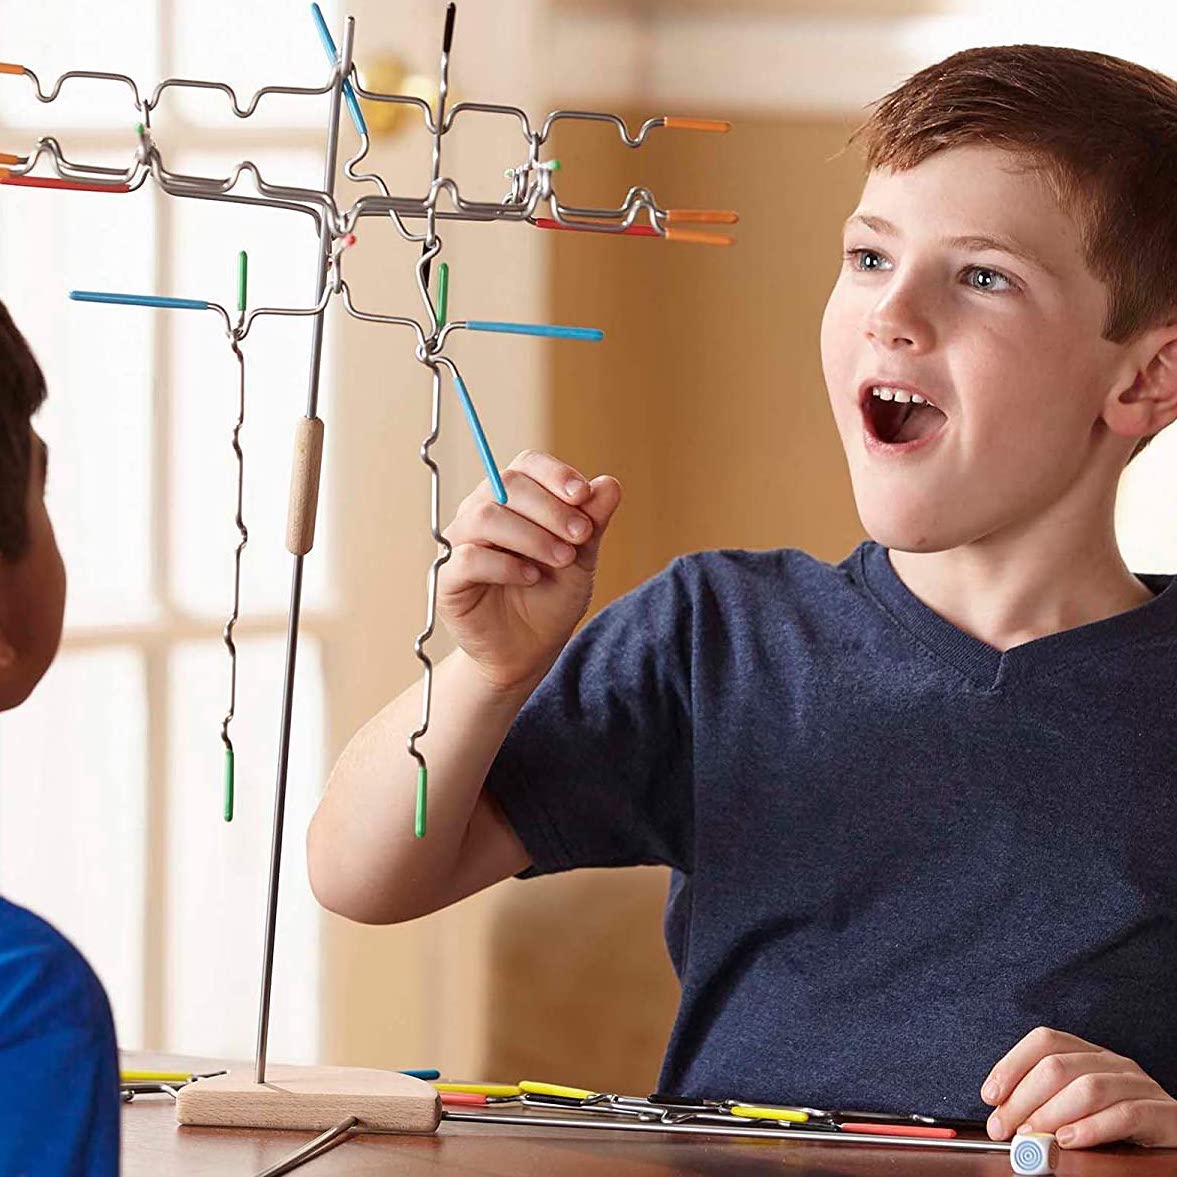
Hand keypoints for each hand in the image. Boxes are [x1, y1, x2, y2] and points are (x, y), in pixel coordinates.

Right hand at [437, 449, 621, 692]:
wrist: (528, 651)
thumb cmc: (550, 600)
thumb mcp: (581, 559)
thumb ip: (592, 522)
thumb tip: (609, 484)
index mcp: (513, 501)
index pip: (525, 465)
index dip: (554, 473)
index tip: (583, 495)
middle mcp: (481, 513)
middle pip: (506, 484)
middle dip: (551, 508)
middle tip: (581, 536)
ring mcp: (461, 543)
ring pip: (486, 516)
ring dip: (532, 535)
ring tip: (563, 559)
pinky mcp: (448, 578)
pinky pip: (469, 557)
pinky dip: (506, 565)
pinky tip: (531, 578)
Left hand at [981, 1025, 1176, 1147]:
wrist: (1172, 1139)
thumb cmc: (1118, 1125)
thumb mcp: (1077, 1106)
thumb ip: (1044, 1105)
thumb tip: (1001, 1115)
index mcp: (1088, 1054)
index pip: (1044, 1042)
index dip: (1012, 1065)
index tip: (990, 1095)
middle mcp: (1112, 1063)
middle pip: (1058, 1067)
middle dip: (1023, 1098)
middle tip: (1004, 1127)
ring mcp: (1139, 1085)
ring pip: (1087, 1088)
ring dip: (1052, 1114)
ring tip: (1033, 1136)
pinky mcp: (1162, 1114)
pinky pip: (1125, 1115)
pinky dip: (1092, 1128)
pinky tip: (1069, 1140)